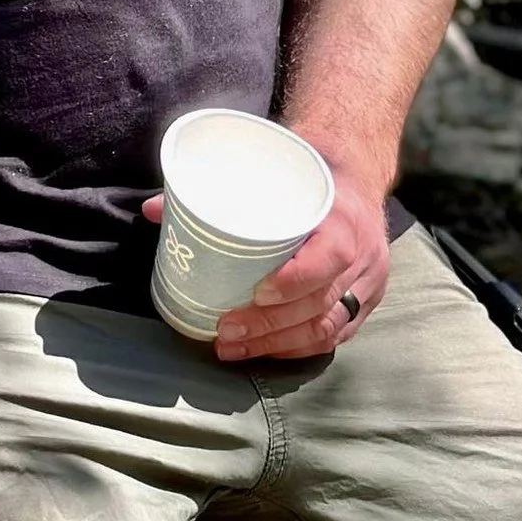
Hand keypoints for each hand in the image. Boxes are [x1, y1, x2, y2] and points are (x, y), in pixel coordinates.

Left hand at [142, 162, 388, 360]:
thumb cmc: (305, 173)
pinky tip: (265, 351)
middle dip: (270, 323)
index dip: (295, 280)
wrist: (353, 174)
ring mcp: (367, 283)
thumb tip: (154, 210)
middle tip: (226, 330)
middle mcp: (363, 255)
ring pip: (327, 327)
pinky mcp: (365, 302)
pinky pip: (336, 336)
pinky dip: (298, 348)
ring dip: (278, 343)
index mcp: (344, 217)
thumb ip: (216, 188)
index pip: (330, 256)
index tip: (257, 291)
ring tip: (233, 348)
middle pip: (320, 302)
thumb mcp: (273, 169)